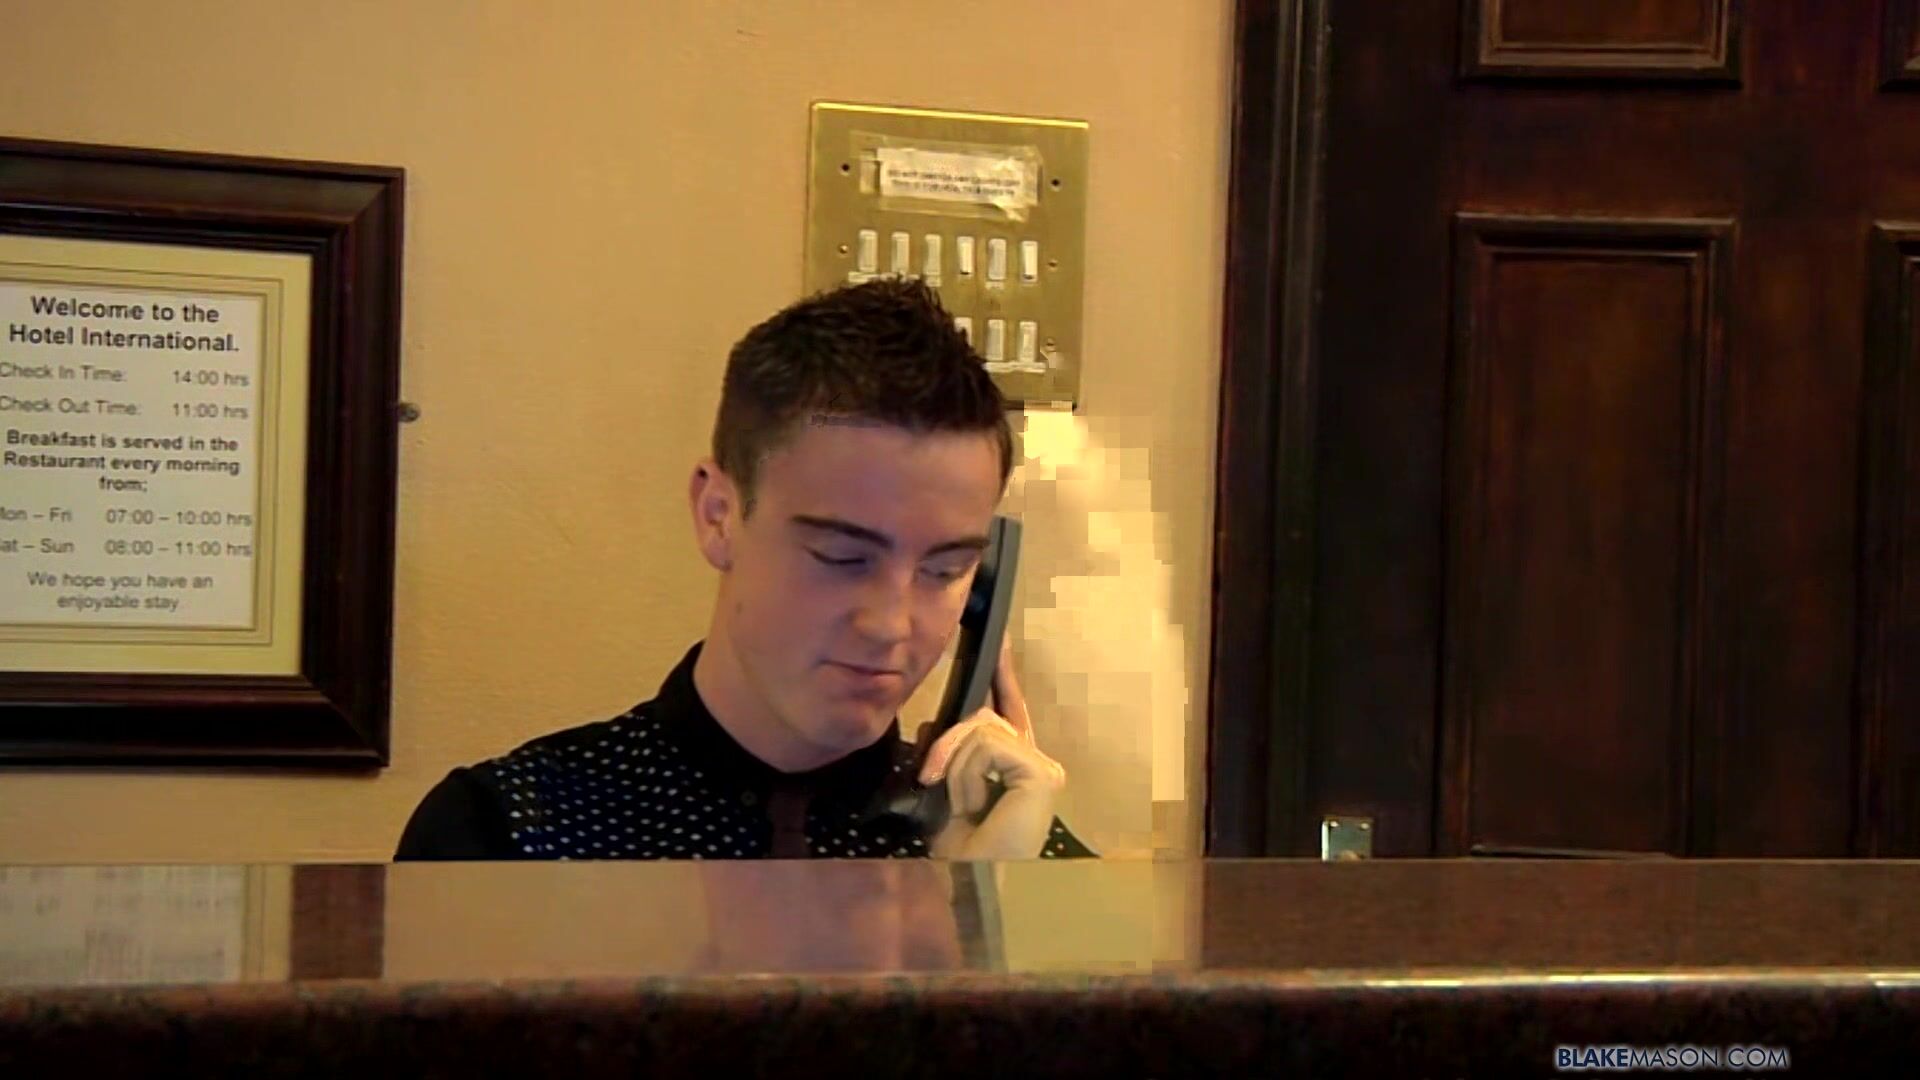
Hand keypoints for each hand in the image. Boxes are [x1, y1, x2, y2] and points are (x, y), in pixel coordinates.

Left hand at [919, 639, 1065, 858]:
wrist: (968, 883)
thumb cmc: (957, 849)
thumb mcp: (943, 788)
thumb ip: (947, 752)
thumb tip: (935, 724)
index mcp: (1015, 767)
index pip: (1007, 711)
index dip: (1002, 675)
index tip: (1000, 640)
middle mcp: (1036, 764)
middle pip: (984, 716)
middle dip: (949, 743)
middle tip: (933, 778)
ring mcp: (1042, 769)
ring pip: (980, 728)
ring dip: (953, 766)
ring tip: (957, 804)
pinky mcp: (1040, 774)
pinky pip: (986, 744)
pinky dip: (965, 772)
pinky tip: (971, 802)